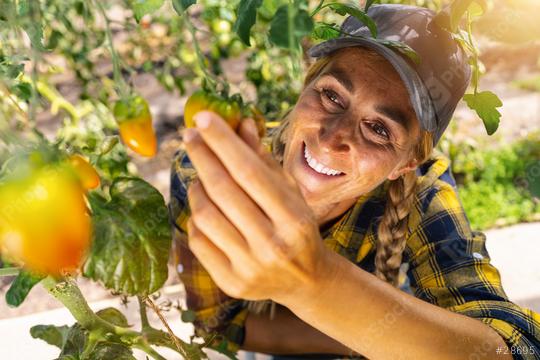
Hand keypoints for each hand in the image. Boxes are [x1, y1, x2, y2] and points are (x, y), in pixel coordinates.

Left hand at [183, 111, 327, 303]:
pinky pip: (198, 241)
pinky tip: (204, 208)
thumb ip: (264, 160)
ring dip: (197, 188)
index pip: (249, 172)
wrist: (306, 281)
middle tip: (189, 135)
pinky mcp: (231, 282)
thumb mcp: (291, 192)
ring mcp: (250, 268)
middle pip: (224, 191)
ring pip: (206, 215)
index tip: (202, 118)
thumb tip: (241, 123)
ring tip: (200, 177)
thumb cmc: (297, 227)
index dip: (223, 142)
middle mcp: (272, 246)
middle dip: (202, 156)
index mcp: (294, 219)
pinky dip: (196, 217)